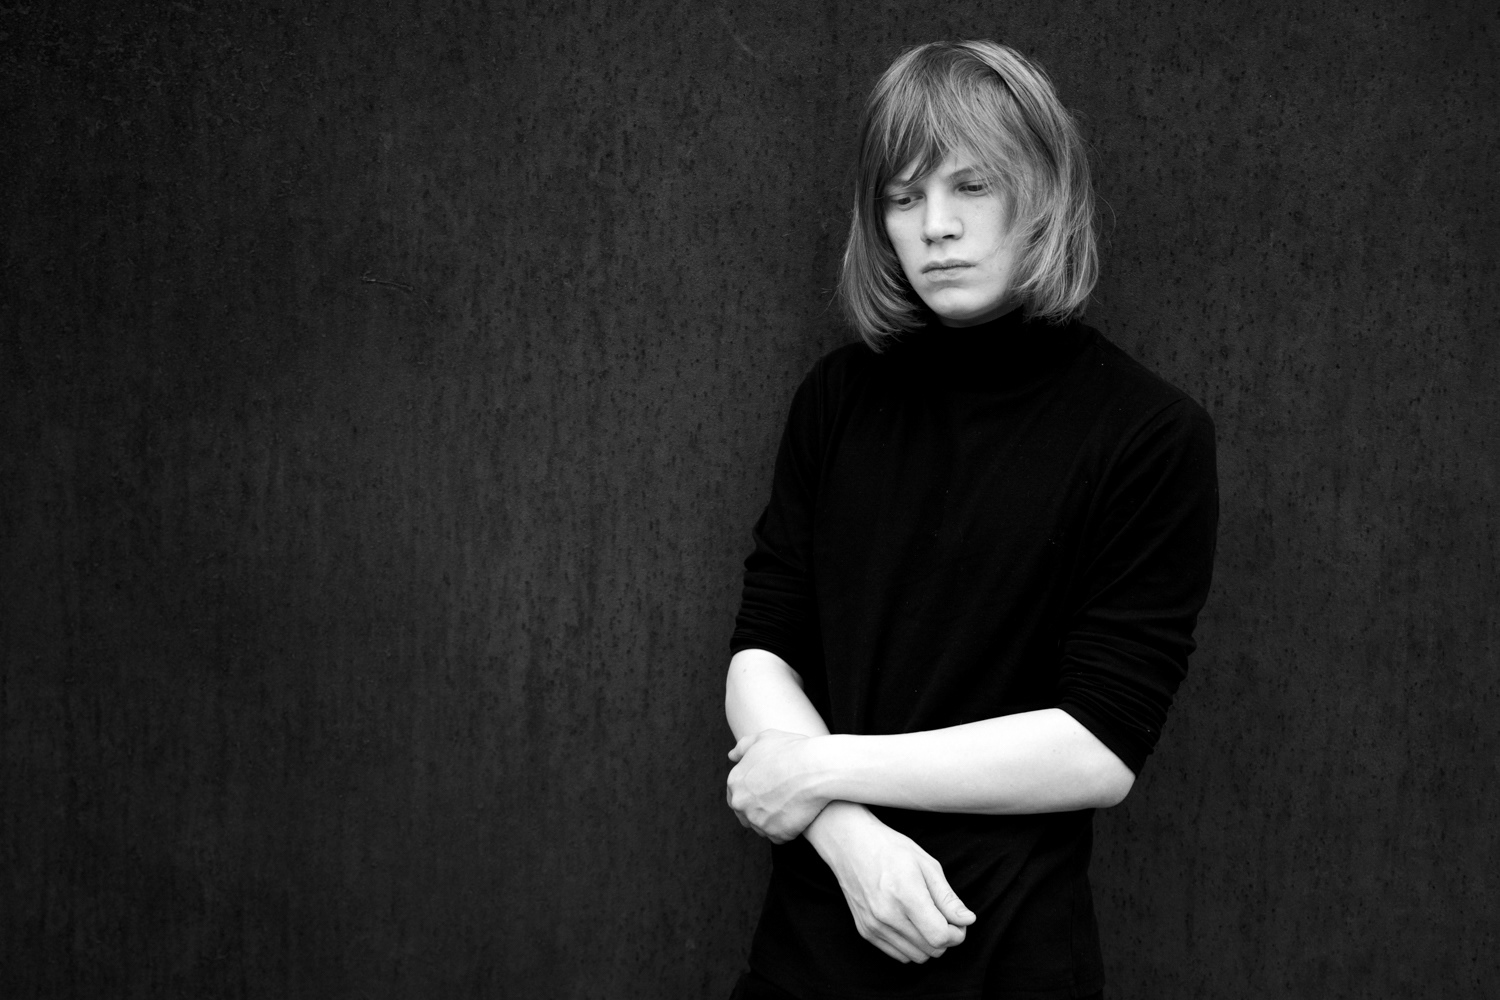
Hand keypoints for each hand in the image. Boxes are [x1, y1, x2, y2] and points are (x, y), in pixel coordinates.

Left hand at [726, 729, 827, 842]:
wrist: (815, 767)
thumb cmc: (792, 750)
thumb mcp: (765, 738)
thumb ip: (744, 747)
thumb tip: (732, 756)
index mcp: (735, 782)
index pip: (735, 796)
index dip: (751, 795)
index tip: (767, 793)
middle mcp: (741, 803)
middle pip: (746, 815)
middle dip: (760, 811)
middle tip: (781, 802)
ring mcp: (757, 820)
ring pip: (763, 827)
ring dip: (774, 822)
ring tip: (793, 808)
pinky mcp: (776, 834)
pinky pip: (779, 837)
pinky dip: (788, 830)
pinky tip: (799, 817)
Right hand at [804, 802, 975, 963]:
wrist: (851, 845)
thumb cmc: (891, 849)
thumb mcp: (927, 864)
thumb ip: (947, 897)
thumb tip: (968, 920)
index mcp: (905, 894)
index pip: (940, 936)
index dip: (957, 933)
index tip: (959, 920)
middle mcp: (887, 915)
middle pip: (931, 950)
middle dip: (947, 938)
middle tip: (946, 918)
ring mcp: (874, 926)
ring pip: (917, 956)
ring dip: (929, 944)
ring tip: (927, 920)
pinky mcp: (865, 932)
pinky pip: (899, 955)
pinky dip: (911, 946)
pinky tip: (911, 924)